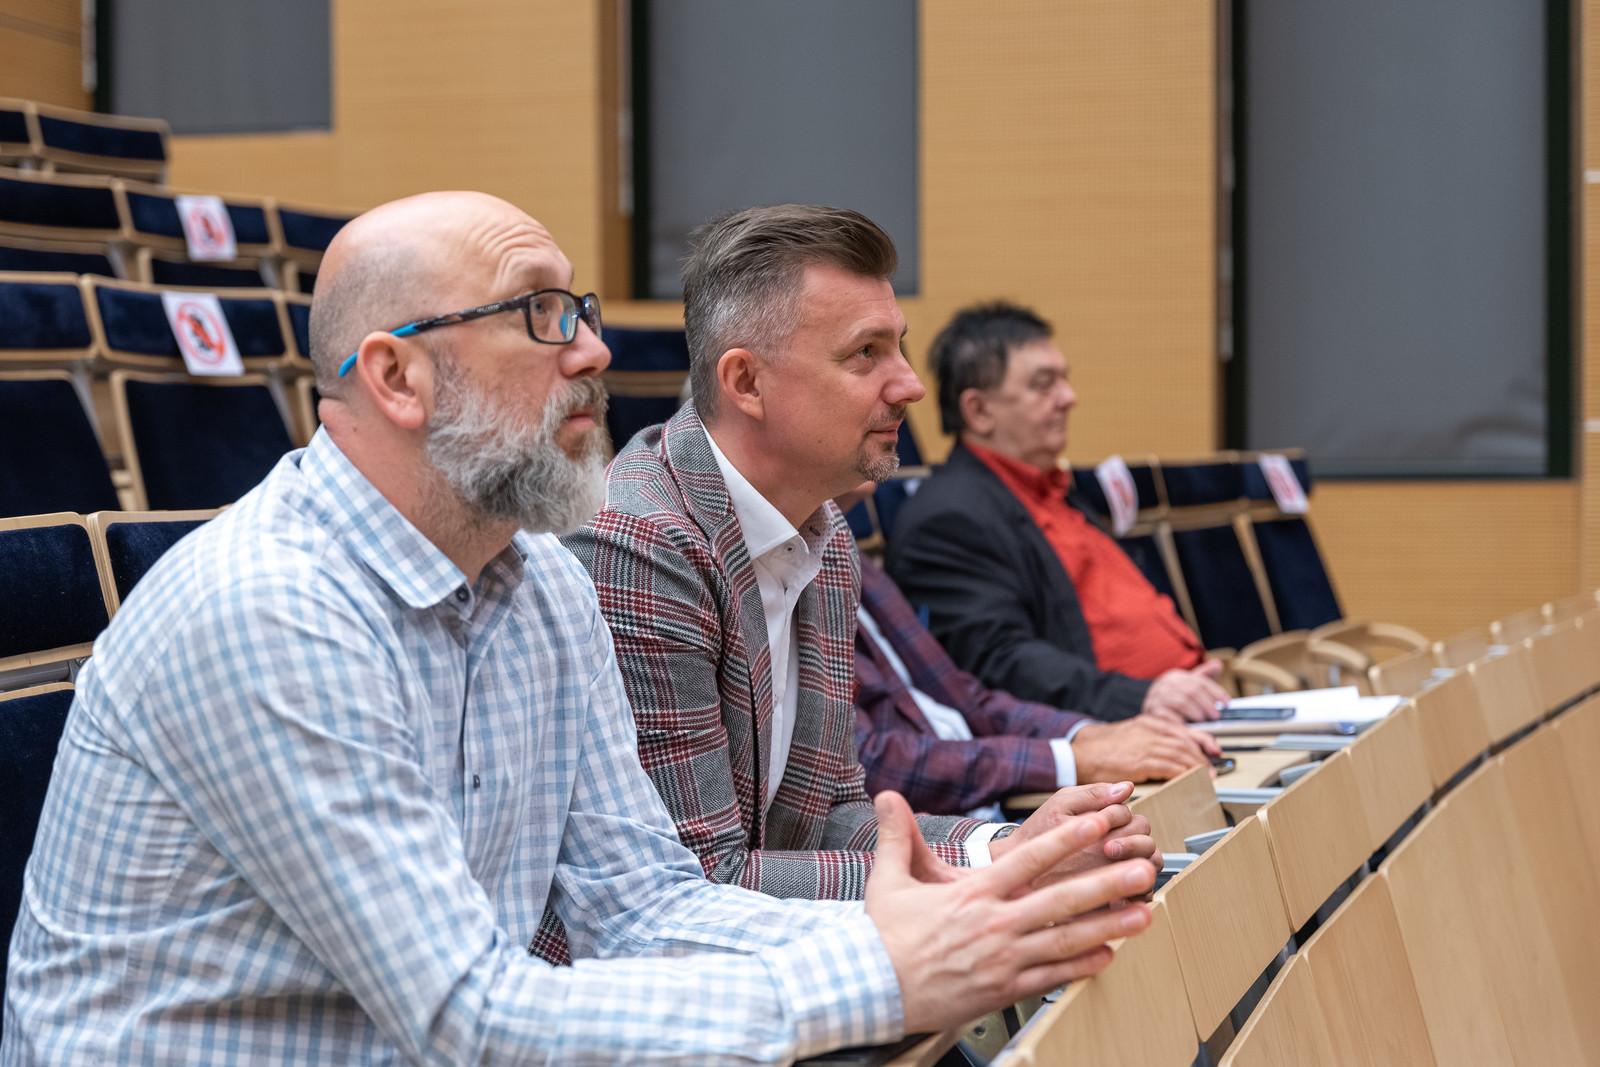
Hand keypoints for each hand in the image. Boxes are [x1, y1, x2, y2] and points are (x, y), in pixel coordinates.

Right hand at [865, 791, 1155, 1033]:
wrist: (874, 989)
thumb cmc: (884, 937)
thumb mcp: (888, 880)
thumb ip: (898, 836)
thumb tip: (887, 796)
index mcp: (973, 894)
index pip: (1029, 860)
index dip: (1066, 840)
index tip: (1097, 824)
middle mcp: (995, 924)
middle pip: (1061, 899)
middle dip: (1106, 882)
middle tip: (1141, 870)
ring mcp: (1003, 958)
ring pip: (1066, 939)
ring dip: (1108, 926)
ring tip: (1142, 914)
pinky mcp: (1004, 988)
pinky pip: (1052, 975)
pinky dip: (1082, 966)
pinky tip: (1108, 957)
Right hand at [1072, 716, 1222, 782]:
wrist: (1080, 752)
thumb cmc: (1100, 748)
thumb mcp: (1129, 735)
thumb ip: (1148, 740)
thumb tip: (1167, 754)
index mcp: (1147, 722)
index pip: (1182, 730)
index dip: (1202, 741)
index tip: (1212, 750)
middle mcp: (1149, 730)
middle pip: (1185, 742)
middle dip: (1202, 756)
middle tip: (1212, 769)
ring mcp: (1146, 744)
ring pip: (1181, 753)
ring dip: (1196, 766)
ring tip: (1205, 776)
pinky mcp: (1141, 761)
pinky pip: (1171, 766)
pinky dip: (1184, 773)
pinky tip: (1189, 779)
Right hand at [1141, 659, 1229, 721]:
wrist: (1148, 710)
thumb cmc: (1172, 700)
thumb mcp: (1187, 686)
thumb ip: (1203, 676)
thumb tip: (1218, 665)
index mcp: (1175, 676)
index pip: (1199, 681)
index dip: (1216, 692)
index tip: (1227, 702)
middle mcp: (1165, 684)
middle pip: (1192, 691)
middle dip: (1207, 704)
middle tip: (1217, 715)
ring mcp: (1157, 697)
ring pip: (1182, 702)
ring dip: (1197, 712)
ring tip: (1204, 720)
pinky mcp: (1153, 711)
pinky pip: (1170, 715)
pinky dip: (1183, 721)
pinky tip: (1191, 726)